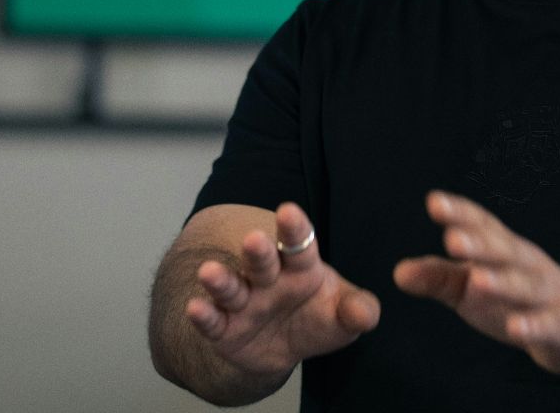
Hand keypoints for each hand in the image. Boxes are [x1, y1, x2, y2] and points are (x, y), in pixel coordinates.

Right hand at [184, 202, 380, 376]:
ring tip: (208, 271)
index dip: (294, 228)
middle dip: (257, 251)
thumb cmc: (316, 318)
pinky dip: (203, 316)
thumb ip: (357, 311)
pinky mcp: (224, 329)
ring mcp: (243, 302)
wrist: (281, 348)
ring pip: (230, 287)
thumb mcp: (343, 316)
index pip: (298, 244)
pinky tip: (194, 308)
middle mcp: (267, 279)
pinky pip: (212, 321)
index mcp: (299, 267)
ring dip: (220, 280)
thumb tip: (365, 314)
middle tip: (254, 239)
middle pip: (261, 261)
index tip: (289, 211)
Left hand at [393, 190, 559, 373]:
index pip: (482, 225)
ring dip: (502, 282)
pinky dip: (532, 326)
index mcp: (502, 249)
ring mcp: (547, 293)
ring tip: (477, 279)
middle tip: (452, 240)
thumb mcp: (471, 287)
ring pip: (525, 285)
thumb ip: (438, 277)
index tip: (434, 203)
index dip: (460, 213)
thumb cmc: (512, 297)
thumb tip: (398, 273)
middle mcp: (526, 263)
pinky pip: (547, 325)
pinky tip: (516, 328)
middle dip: (479, 244)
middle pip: (503, 251)